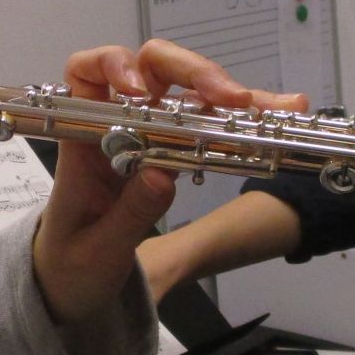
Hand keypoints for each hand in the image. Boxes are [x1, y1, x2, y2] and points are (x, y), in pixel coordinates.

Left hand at [32, 41, 304, 325]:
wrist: (72, 289)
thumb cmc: (69, 266)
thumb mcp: (95, 252)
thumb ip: (128, 215)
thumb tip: (162, 176)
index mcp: (83, 142)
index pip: (87, 75)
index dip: (113, 65)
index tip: (142, 92)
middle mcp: (118, 127)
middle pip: (153, 71)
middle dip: (194, 74)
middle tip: (231, 98)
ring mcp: (149, 137)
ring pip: (189, 96)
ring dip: (234, 95)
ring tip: (284, 106)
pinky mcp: (172, 153)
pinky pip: (208, 128)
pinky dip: (243, 124)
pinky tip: (278, 119)